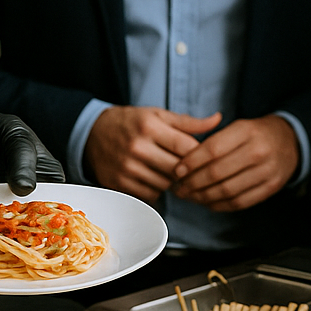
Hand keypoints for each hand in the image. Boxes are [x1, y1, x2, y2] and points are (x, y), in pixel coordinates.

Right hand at [84, 106, 220, 202]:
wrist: (92, 134)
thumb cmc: (131, 123)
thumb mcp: (158, 115)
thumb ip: (189, 122)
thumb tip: (217, 120)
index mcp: (149, 126)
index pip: (186, 146)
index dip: (199, 154)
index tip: (201, 155)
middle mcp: (137, 147)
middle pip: (178, 169)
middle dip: (186, 170)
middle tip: (186, 166)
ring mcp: (127, 167)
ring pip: (165, 185)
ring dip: (171, 181)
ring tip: (167, 170)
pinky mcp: (119, 183)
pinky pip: (150, 195)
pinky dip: (156, 189)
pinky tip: (153, 178)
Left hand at [171, 115, 299, 211]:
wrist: (290, 141)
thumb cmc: (256, 134)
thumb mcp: (238, 126)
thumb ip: (213, 141)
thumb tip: (184, 163)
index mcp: (247, 131)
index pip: (212, 149)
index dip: (191, 162)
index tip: (177, 170)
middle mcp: (259, 151)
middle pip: (217, 172)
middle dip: (192, 183)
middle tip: (179, 188)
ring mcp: (267, 172)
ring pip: (227, 191)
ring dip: (203, 197)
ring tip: (190, 196)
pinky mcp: (271, 188)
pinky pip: (239, 202)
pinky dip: (219, 205)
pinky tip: (207, 202)